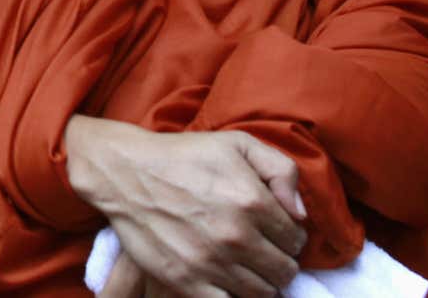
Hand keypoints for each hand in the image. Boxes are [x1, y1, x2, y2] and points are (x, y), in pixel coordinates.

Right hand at [65, 116, 306, 297]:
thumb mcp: (239, 144)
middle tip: (266, 250)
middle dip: (281, 261)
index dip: (290, 236)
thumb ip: (281, 171)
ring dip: (261, 281)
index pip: (296, 239)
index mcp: (252, 201)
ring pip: (262, 293)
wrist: (127, 173)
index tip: (277, 231)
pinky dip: (234, 295)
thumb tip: (299, 213)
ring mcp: (210, 263)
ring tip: (248, 265)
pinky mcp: (186, 282)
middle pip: (284, 271)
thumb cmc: (185, 156)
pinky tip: (227, 278)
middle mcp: (235, 237)